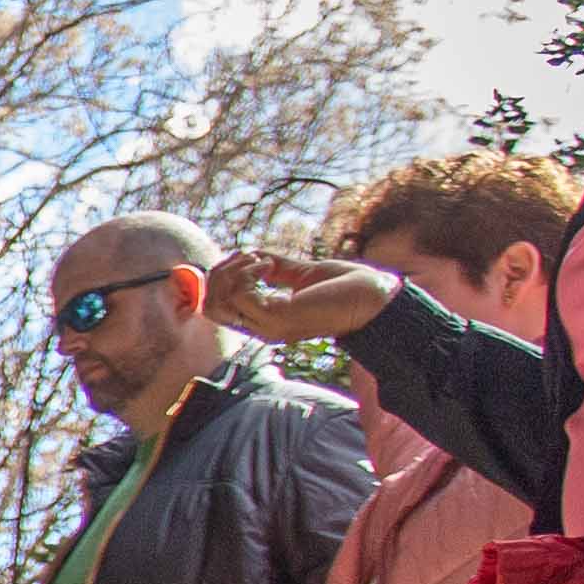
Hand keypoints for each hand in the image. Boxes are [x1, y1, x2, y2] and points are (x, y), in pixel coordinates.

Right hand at [214, 247, 401, 344]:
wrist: (373, 298)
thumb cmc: (343, 286)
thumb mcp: (298, 273)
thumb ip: (271, 266)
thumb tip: (245, 254)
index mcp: (265, 322)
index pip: (216, 308)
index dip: (219, 278)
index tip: (242, 256)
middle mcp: (262, 328)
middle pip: (210, 306)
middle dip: (220, 274)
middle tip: (248, 256)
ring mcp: (267, 326)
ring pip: (219, 300)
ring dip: (234, 271)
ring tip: (261, 259)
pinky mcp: (276, 318)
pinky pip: (240, 293)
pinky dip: (248, 272)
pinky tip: (268, 264)